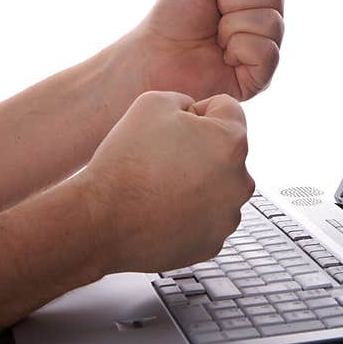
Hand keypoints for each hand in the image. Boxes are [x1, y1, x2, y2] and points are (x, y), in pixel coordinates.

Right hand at [76, 91, 254, 273]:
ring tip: (160, 187)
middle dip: (201, 149)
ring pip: (219, 187)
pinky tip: (162, 210)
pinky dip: (190, 213)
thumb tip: (195, 114)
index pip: (227, 110)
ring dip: (198, 183)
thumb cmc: (126, 161)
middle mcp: (241, 181)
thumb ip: (186, 100)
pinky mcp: (214, 243)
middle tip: (163, 159)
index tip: (173, 129)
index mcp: (232, 142)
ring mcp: (229, 216)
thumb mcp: (152, 103)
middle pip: (226, 152)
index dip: (198, 111)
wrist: (101, 220)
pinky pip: (207, 218)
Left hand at [132, 0, 285, 101]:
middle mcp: (268, 16)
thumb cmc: (177, 12)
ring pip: (271, 22)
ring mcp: (268, 46)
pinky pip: (266, 51)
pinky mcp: (263, 76)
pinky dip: (238, 50)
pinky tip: (225, 57)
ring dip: (232, 26)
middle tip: (213, 13)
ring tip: (216, 38)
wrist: (156, 54)